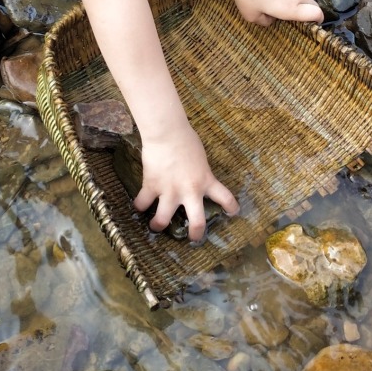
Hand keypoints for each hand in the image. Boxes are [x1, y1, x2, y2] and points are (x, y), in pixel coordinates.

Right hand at [133, 126, 238, 241]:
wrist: (167, 133)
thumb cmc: (185, 139)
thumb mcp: (199, 158)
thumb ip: (198, 171)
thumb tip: (193, 174)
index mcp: (206, 181)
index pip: (225, 198)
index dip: (231, 208)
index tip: (233, 212)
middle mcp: (189, 191)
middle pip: (197, 222)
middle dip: (196, 234)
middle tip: (193, 238)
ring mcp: (169, 192)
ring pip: (162, 219)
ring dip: (158, 225)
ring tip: (156, 226)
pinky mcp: (151, 186)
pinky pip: (142, 202)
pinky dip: (139, 205)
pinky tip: (138, 205)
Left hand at [231, 0, 323, 25]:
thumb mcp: (251, 15)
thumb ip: (265, 21)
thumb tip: (272, 18)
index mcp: (292, 8)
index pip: (317, 13)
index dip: (318, 20)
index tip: (311, 24)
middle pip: (314, 5)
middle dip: (310, 12)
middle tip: (295, 18)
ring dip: (296, 3)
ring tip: (276, 4)